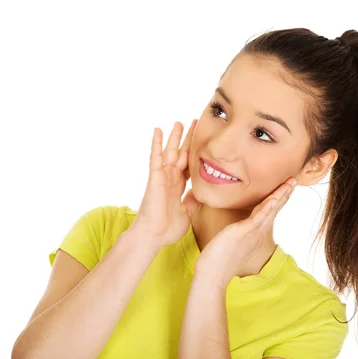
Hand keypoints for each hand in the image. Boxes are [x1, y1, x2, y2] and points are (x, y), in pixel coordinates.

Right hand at [131, 120, 201, 251]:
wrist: (154, 236)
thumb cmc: (167, 229)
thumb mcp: (188, 213)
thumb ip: (194, 201)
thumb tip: (201, 193)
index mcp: (179, 187)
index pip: (189, 165)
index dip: (196, 154)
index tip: (203, 142)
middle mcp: (170, 179)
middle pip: (181, 154)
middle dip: (188, 139)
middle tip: (195, 123)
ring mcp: (162, 177)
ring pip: (169, 152)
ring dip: (174, 137)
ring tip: (179, 122)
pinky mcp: (155, 177)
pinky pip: (156, 157)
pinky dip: (156, 143)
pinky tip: (158, 130)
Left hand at [194, 177, 296, 288]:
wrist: (212, 275)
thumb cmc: (216, 261)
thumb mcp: (228, 243)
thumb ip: (233, 236)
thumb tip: (228, 232)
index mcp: (254, 234)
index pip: (269, 213)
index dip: (278, 199)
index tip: (286, 188)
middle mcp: (257, 233)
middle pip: (274, 209)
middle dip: (285, 194)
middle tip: (294, 179)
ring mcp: (252, 232)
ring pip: (270, 210)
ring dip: (281, 195)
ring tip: (291, 183)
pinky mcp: (244, 232)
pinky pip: (258, 217)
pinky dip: (267, 207)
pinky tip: (274, 198)